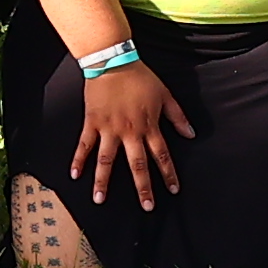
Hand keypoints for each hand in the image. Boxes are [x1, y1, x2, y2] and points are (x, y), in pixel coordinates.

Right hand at [69, 59, 190, 206]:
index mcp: (148, 126)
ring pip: (107, 160)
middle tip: (146, 207)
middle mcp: (130, 132)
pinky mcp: (93, 122)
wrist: (113, 61)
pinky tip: (75, 174)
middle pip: (137, 165)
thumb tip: (191, 134)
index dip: (168, 174)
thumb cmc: (140, 77)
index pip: (161, 155)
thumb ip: (178, 116)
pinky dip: (79, 159)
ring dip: (103, 181)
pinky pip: (84, 144)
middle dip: (143, 188)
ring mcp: (109, 129)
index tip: (173, 190)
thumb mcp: (165, 94)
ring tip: (100, 200)